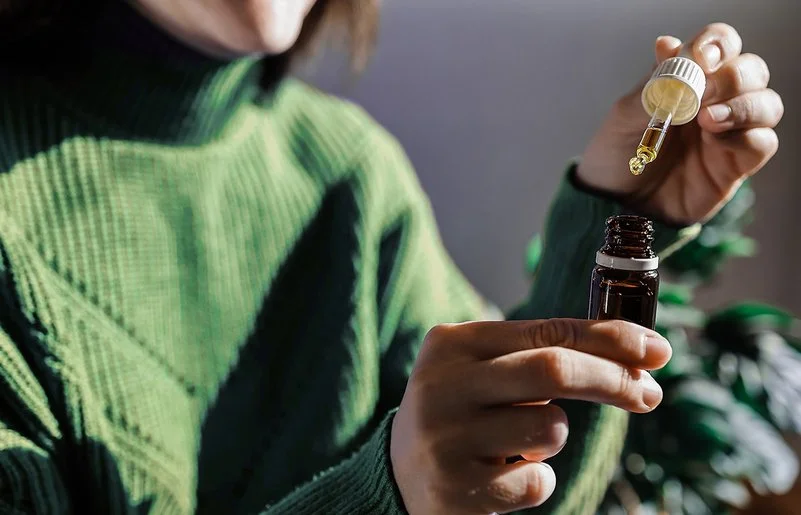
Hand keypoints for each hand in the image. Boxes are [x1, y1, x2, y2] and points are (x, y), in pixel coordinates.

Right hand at [390, 319, 671, 514]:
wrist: (400, 471)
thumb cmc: (462, 410)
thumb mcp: (483, 369)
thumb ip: (538, 354)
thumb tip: (634, 356)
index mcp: (453, 343)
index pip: (547, 331)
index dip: (611, 339)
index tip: (656, 350)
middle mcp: (444, 385)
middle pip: (554, 370)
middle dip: (613, 380)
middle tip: (649, 394)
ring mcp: (446, 438)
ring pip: (550, 428)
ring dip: (553, 437)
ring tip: (519, 443)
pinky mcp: (456, 488)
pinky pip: (536, 481)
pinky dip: (536, 479)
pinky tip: (501, 476)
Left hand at [578, 23, 783, 224]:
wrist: (614, 204)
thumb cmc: (617, 156)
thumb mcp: (624, 117)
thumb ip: (654, 85)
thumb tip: (668, 45)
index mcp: (687, 81)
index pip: (720, 46)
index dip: (718, 44)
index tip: (700, 57)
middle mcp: (714, 102)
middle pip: (752, 71)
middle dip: (734, 76)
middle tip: (703, 93)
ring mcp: (728, 134)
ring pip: (767, 104)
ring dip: (745, 105)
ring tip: (707, 120)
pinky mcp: (735, 165)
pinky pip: (763, 143)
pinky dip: (746, 137)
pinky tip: (714, 141)